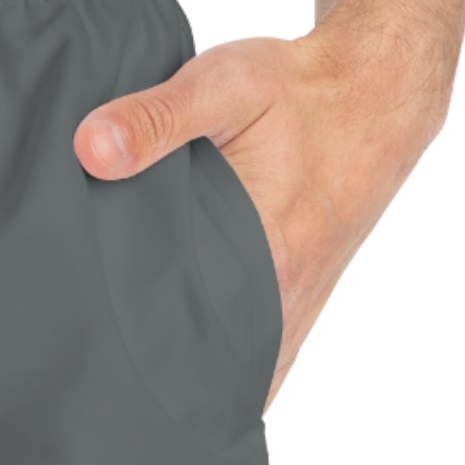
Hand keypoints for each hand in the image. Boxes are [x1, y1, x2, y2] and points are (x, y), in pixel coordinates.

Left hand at [73, 23, 448, 406]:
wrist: (377, 91)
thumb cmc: (302, 90)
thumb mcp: (224, 85)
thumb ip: (154, 118)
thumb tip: (90, 150)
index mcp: (265, 258)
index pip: (183, 340)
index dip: (133, 358)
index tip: (87, 358)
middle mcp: (285, 300)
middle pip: (205, 369)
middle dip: (150, 379)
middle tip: (92, 369)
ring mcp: (295, 310)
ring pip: (233, 374)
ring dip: (186, 378)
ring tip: (123, 378)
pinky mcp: (297, 304)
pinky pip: (255, 361)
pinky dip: (218, 368)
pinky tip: (174, 366)